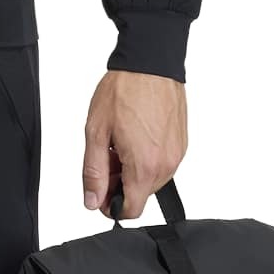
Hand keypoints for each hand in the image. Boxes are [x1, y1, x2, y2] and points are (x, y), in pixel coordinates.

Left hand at [82, 69, 186, 218]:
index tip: (100, 191)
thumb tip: (92, 200)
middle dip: (120, 183)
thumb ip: (94, 172)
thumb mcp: (97, 132)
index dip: (110, 206)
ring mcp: (177, 154)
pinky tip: (135, 136)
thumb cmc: (124, 90)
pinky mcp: (182, 143)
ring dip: (133, 170)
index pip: (131, 210)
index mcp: (145, 166)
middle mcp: (167, 164)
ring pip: (151, 179)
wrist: (150, 63)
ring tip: (121, 142)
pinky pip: (162, 163)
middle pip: (141, 194)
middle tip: (107, 156)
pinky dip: (147, 157)